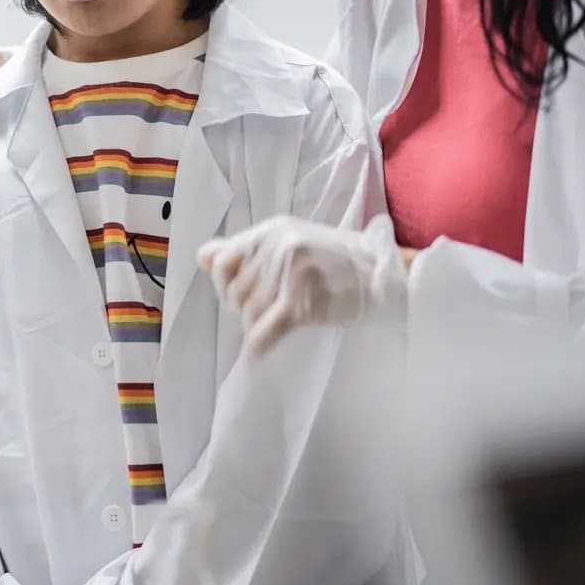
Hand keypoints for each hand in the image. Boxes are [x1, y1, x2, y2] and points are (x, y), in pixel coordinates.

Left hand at [199, 215, 408, 356]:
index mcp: (272, 230)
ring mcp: (294, 272)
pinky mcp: (308, 300)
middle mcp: (280, 246)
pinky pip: (269, 328)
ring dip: (257, 326)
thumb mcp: (287, 241)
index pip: (223, 261)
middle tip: (267, 314)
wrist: (382, 274)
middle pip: (237, 291)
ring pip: (251, 312)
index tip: (239, 297)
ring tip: (276, 325)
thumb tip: (202, 257)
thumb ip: (244, 249)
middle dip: (245, 309)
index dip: (224, 285)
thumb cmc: (333, 261)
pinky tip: (257, 354)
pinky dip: (259, 344)